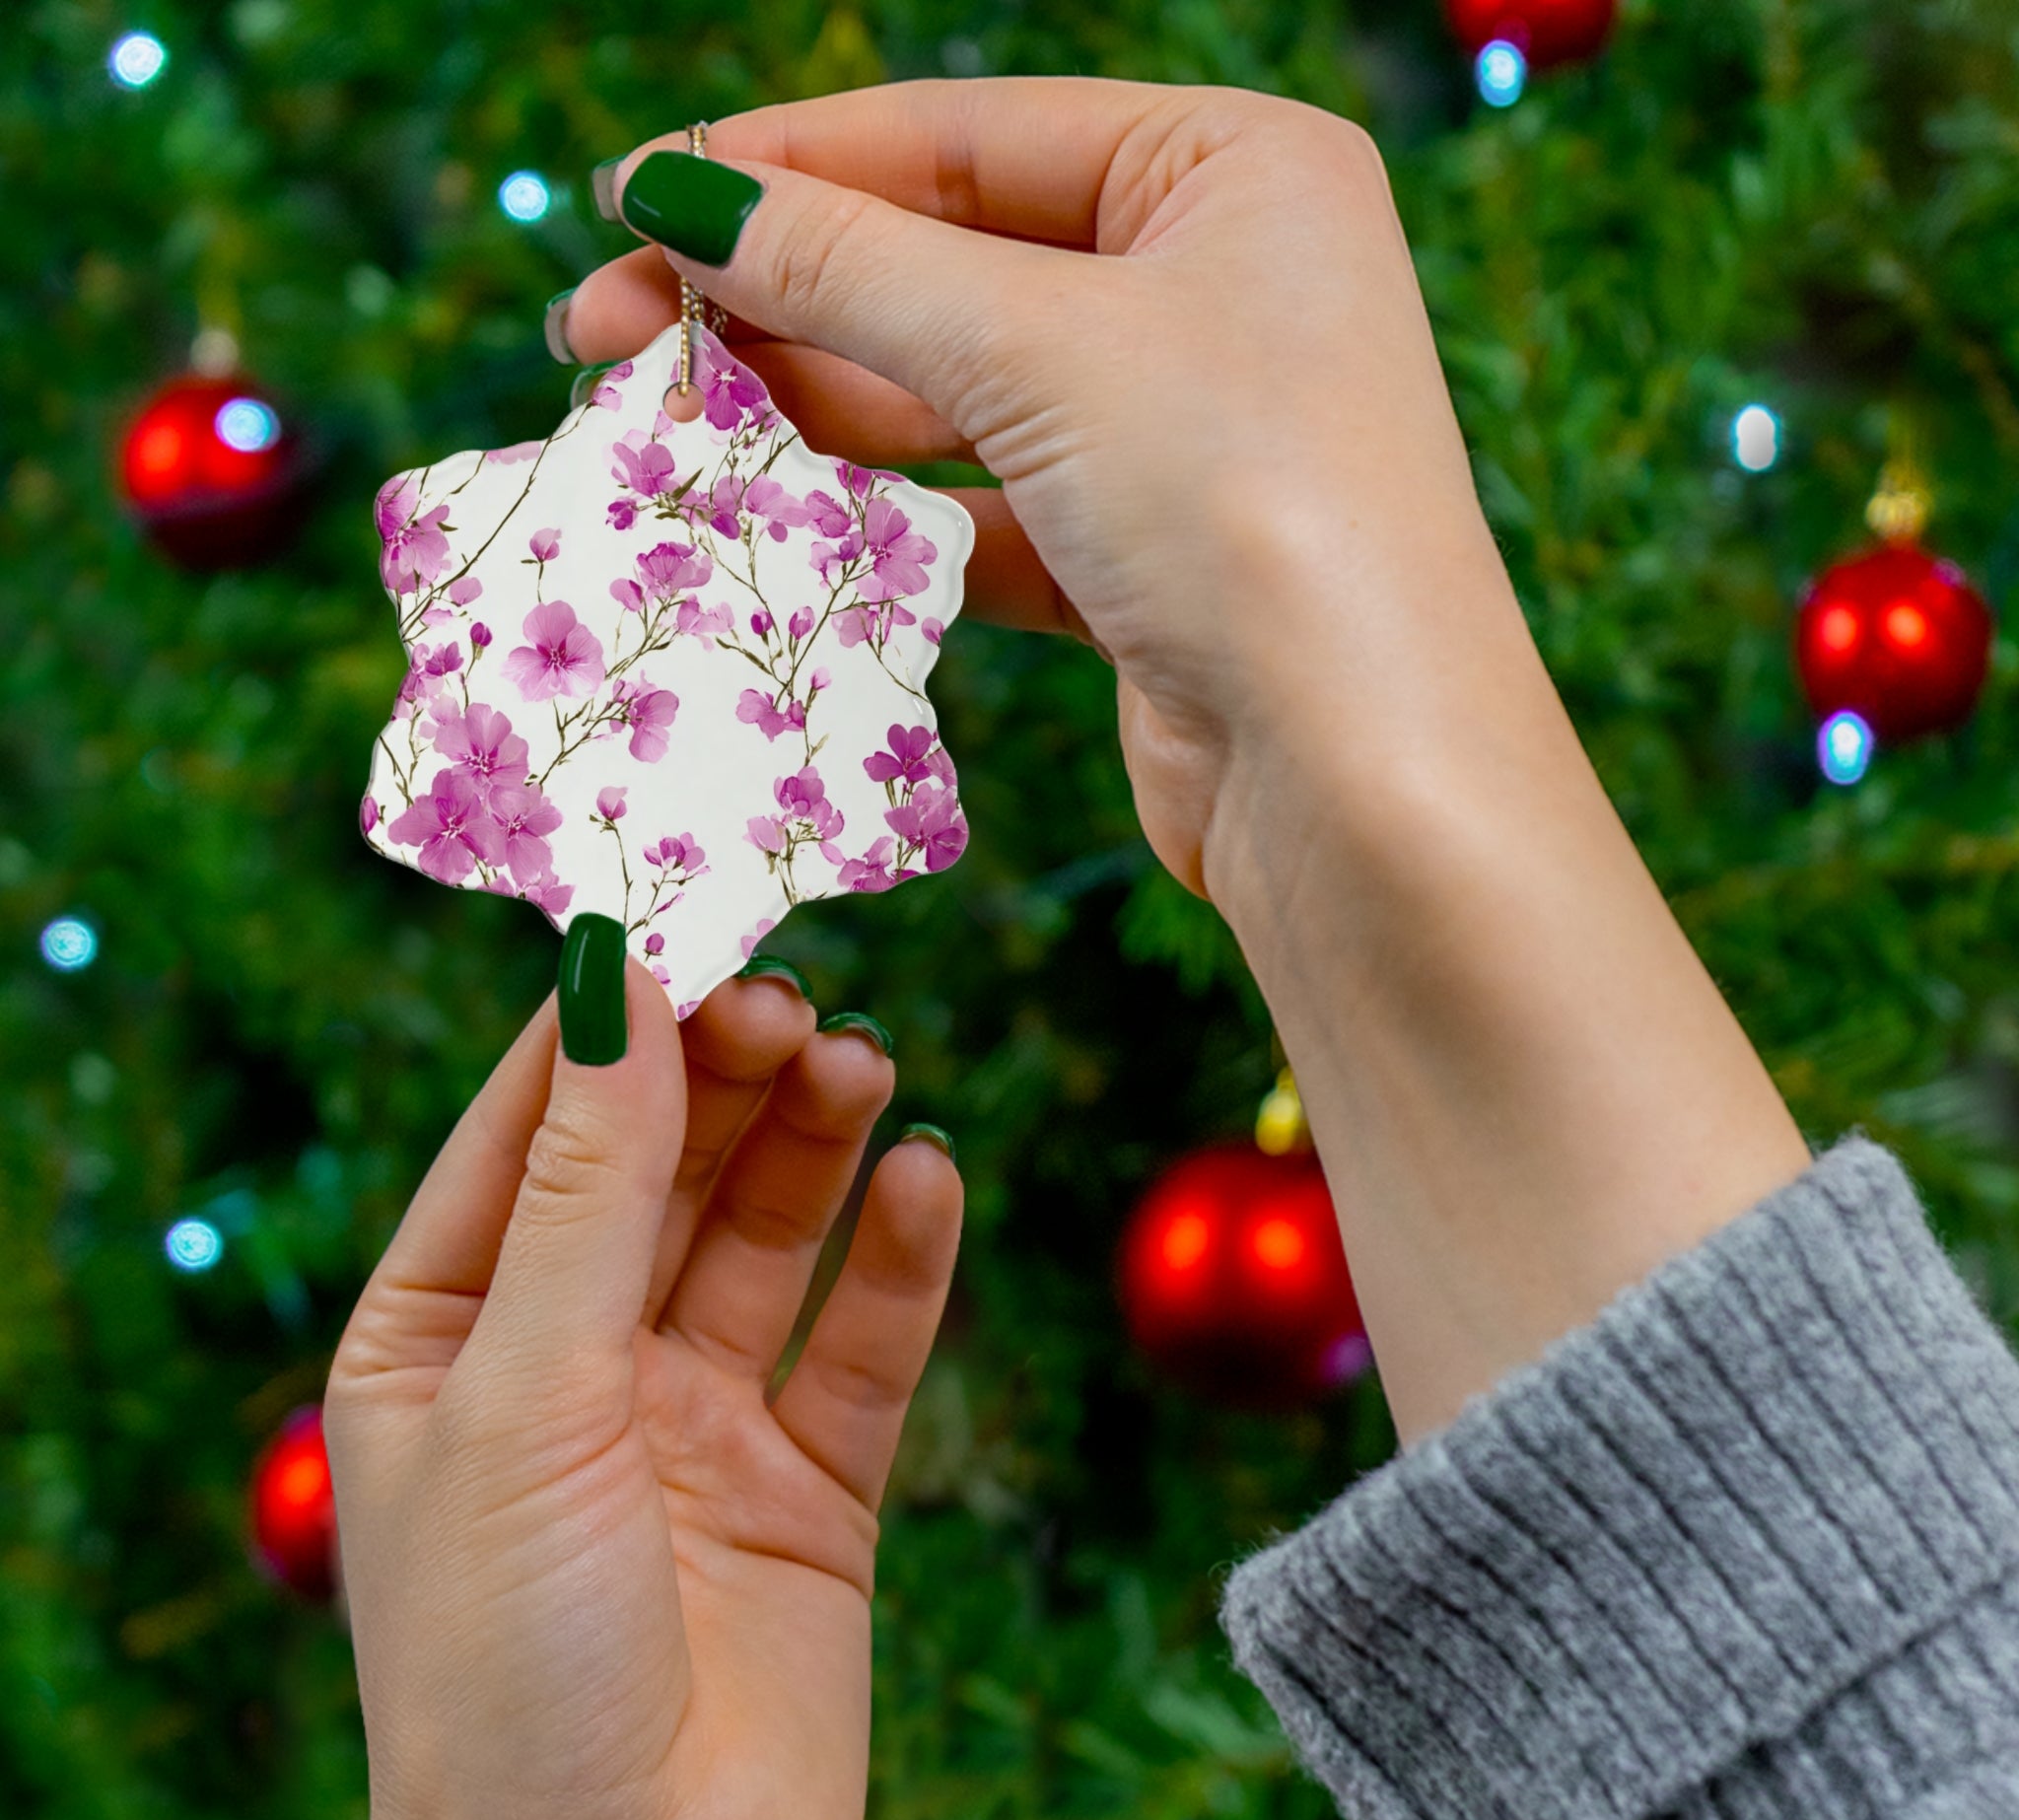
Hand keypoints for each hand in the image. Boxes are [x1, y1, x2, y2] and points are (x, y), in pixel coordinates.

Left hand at [326, 965, 960, 1819]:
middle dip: (725, 1076)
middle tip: (797, 995)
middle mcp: (570, 1369)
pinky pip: (862, 1345)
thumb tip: (613, 978)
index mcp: (446, 1339)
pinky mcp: (810, 1492)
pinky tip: (929, 1180)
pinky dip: (900, 1261)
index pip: (528, 1131)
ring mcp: (696, 1428)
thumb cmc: (508, 1671)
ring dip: (815, 1145)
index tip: (685, 912)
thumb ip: (587, 1187)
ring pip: (767, 1237)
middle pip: (661, 1169)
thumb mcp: (526, 1395)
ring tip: (865, 1064)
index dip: (606, 1023)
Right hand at [561, 79, 1509, 897]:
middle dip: (775, 298)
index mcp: (1233, 170)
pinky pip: (983, 510)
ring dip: (810, 411)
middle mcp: (1217, 286)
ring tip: (660, 427)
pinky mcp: (1145, 562)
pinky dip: (883, 518)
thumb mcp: (1038, 349)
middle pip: (947, 263)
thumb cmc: (1247, 510)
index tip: (628, 200)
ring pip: (955, 395)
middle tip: (598, 335)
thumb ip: (849, 266)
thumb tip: (676, 196)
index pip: (964, 136)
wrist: (1362, 783)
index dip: (783, 165)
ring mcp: (1182, 431)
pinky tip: (771, 521)